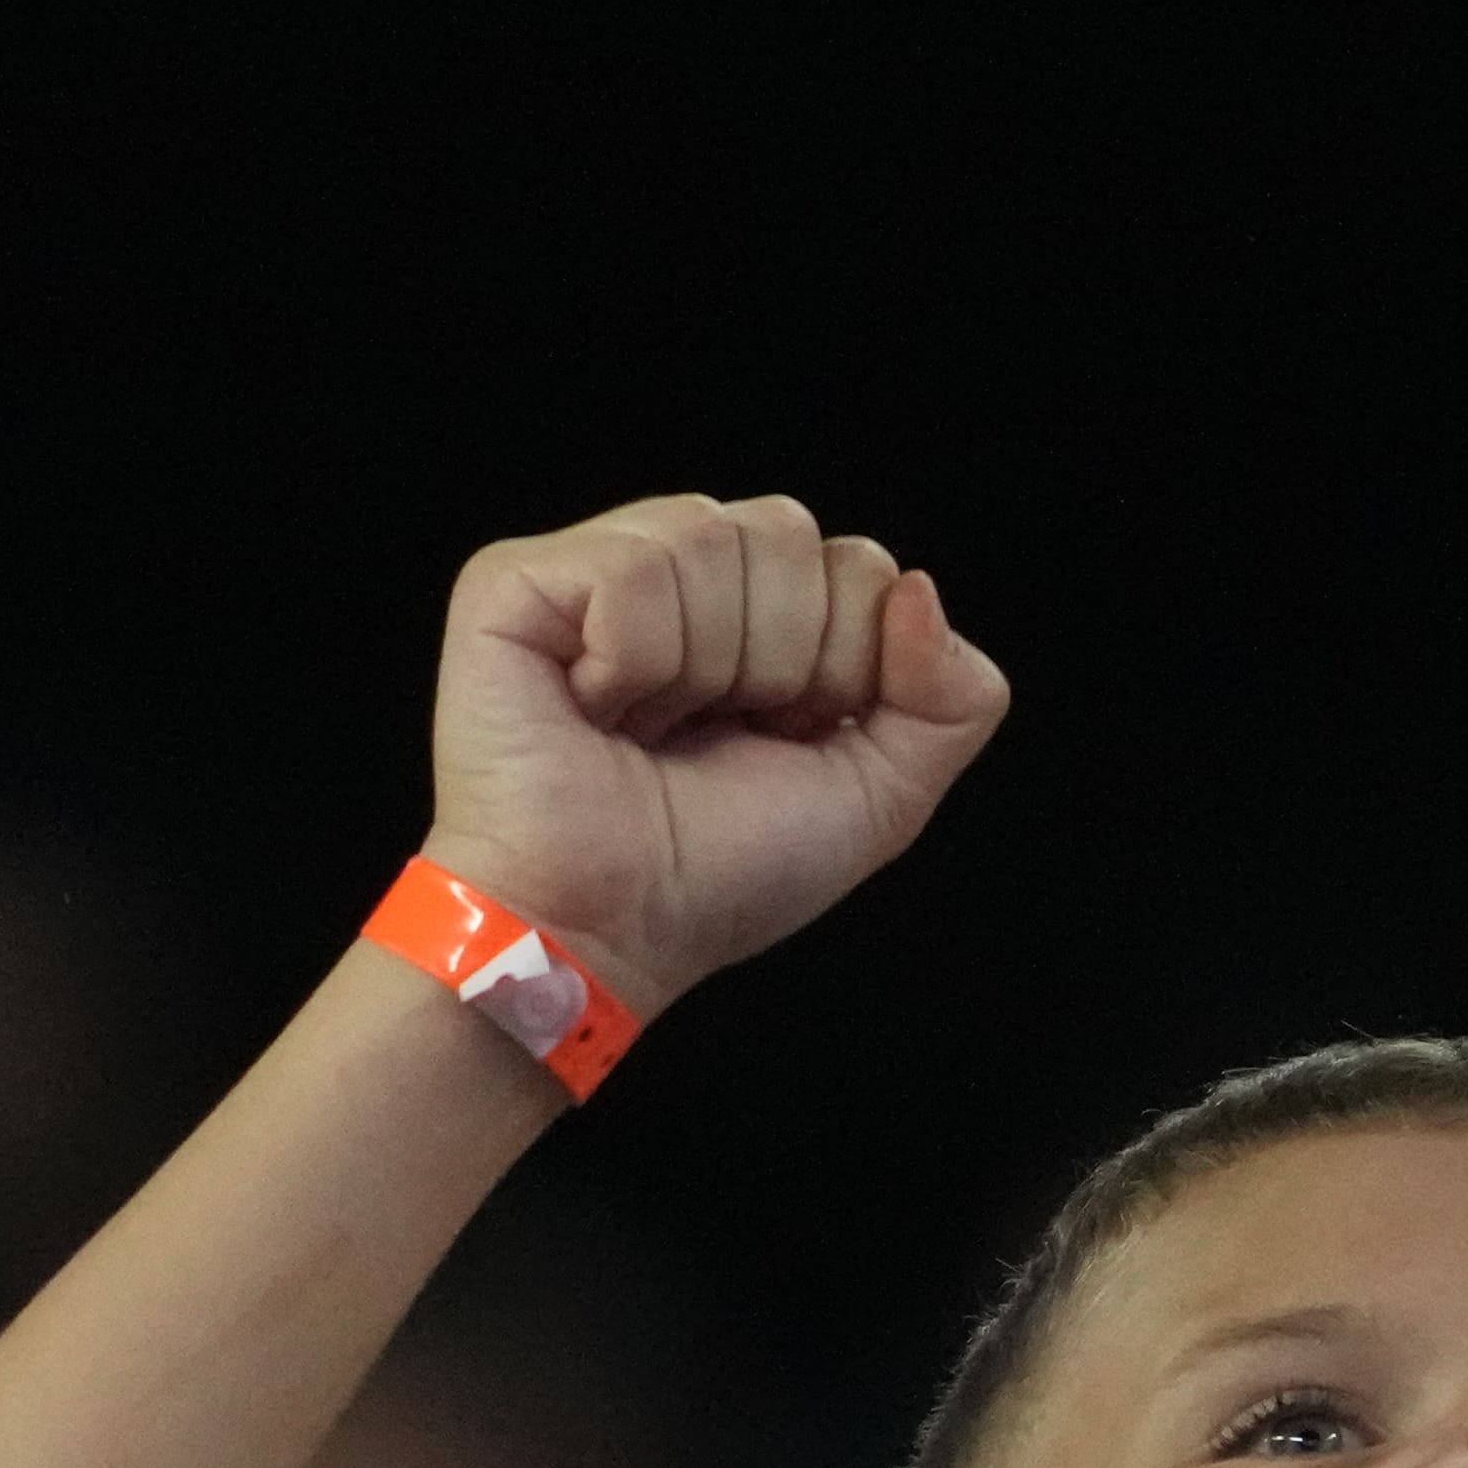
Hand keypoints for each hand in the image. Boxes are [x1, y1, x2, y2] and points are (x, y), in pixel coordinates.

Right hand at [422, 493, 1011, 1023]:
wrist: (601, 930)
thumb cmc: (713, 873)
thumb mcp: (881, 796)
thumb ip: (952, 699)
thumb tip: (919, 591)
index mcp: (765, 614)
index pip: (859, 566)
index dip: (840, 668)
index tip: (776, 742)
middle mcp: (684, 575)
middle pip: (790, 536)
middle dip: (774, 663)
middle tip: (703, 737)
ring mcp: (596, 570)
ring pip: (712, 539)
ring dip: (699, 667)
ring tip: (644, 727)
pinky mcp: (515, 582)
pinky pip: (633, 567)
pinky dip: (630, 659)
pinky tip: (594, 707)